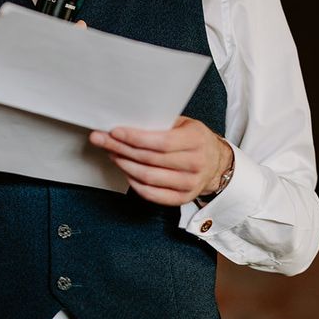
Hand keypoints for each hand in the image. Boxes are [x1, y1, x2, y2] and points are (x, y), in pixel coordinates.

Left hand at [89, 116, 233, 205]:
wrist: (216, 163)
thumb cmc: (195, 139)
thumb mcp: (184, 123)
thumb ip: (161, 123)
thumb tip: (128, 120)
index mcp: (196, 140)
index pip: (160, 142)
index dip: (134, 138)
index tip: (115, 132)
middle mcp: (195, 164)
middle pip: (149, 159)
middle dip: (121, 149)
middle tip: (102, 140)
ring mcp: (190, 184)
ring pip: (148, 177)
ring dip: (124, 164)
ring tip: (111, 153)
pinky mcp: (182, 198)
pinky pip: (152, 194)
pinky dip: (133, 183)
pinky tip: (125, 170)